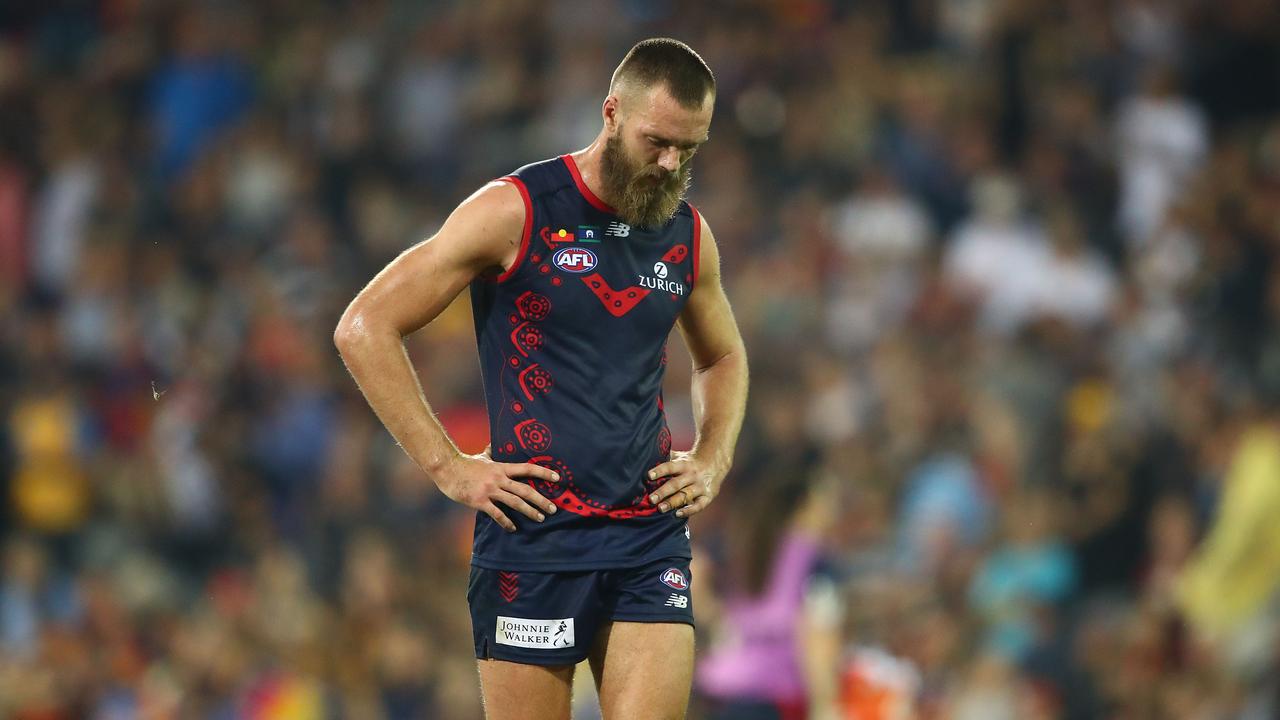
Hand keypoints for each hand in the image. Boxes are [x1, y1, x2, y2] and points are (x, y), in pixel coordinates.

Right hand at [433, 446, 560, 531]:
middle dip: (541, 500)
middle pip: (525, 489)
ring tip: (540, 518)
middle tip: (553, 509)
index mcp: (502, 467)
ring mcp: (490, 490)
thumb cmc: (464, 463)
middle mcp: (499, 478)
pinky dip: (506, 522)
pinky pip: (497, 513)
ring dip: (530, 511)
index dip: (544, 472)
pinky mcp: (479, 501)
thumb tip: (493, 443)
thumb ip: (490, 451)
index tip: (558, 478)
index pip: (527, 468)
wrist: (446, 468)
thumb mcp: (481, 456)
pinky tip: (513, 528)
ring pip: (515, 502)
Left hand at [646, 450, 724, 518]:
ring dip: (673, 502)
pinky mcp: (708, 496)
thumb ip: (665, 458)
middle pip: (676, 484)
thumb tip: (645, 457)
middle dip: (663, 492)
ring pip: (686, 495)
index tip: (649, 476)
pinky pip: (699, 505)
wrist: (715, 463)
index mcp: (684, 464)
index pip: (670, 467)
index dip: (660, 470)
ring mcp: (701, 486)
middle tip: (651, 499)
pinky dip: (689, 510)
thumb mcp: (679, 457)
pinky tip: (678, 514)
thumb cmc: (690, 462)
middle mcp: (692, 475)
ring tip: (660, 508)